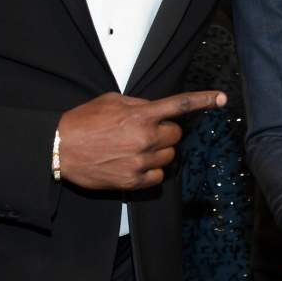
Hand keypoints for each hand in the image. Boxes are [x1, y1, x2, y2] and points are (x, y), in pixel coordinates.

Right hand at [56, 90, 224, 189]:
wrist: (60, 148)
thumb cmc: (83, 122)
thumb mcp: (111, 101)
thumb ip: (139, 104)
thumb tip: (156, 110)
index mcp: (140, 115)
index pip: (179, 105)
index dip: (203, 100)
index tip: (221, 99)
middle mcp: (145, 138)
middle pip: (176, 135)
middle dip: (165, 132)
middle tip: (145, 132)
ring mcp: (140, 161)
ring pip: (169, 157)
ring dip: (158, 152)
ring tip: (135, 149)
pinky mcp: (133, 181)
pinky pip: (158, 178)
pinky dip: (151, 172)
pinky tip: (134, 165)